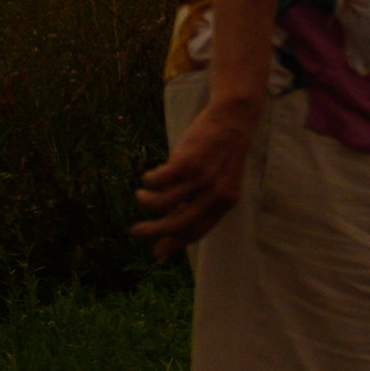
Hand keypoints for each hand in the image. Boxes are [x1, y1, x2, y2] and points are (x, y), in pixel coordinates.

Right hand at [137, 96, 260, 257]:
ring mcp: (202, 178)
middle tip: (136, 231)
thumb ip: (199, 203)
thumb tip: (174, 226)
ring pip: (163, 202)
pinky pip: (158, 181)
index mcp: (227, 202)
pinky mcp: (188, 162)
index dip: (176, 242)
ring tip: (140, 194)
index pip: (199, 231)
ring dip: (147, 201)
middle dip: (153, 231)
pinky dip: (150, 181)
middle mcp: (216, 194)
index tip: (157, 252)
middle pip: (179, 223)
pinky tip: (148, 177)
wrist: (233, 117)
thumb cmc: (221, 152)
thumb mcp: (218, 181)